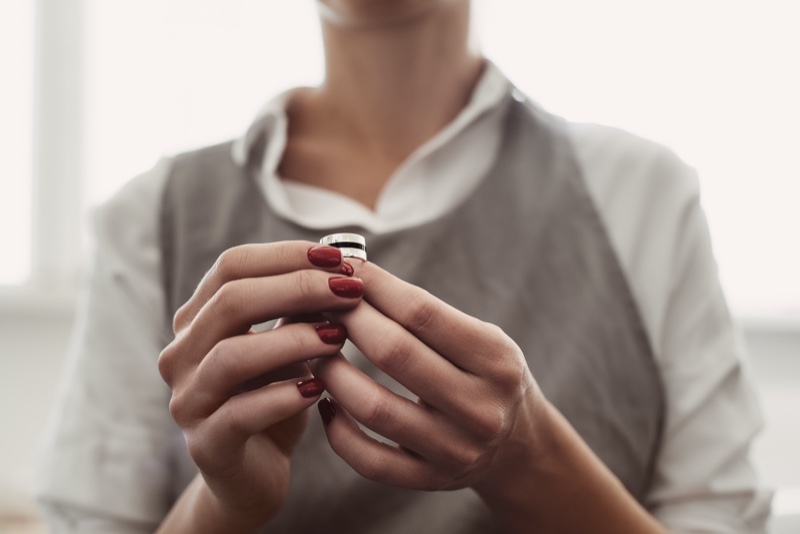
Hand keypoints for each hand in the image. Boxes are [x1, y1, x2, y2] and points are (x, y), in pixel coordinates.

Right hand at [157, 241, 361, 528]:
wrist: (255, 474)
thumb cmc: (274, 398)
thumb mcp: (289, 346)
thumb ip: (301, 309)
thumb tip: (341, 265)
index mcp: (197, 320)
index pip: (232, 267)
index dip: (286, 256)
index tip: (339, 259)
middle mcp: (181, 355)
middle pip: (230, 302)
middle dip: (297, 289)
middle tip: (349, 291)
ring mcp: (187, 400)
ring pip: (231, 356)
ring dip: (293, 340)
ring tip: (338, 336)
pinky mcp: (206, 444)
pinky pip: (241, 414)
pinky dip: (283, 397)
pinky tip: (319, 390)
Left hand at [311, 260, 548, 492]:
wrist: (519, 444)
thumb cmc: (486, 374)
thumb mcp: (480, 337)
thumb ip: (427, 313)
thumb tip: (355, 274)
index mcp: (495, 359)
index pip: (422, 313)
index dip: (376, 287)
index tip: (344, 268)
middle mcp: (480, 407)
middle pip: (395, 353)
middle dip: (348, 320)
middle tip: (320, 303)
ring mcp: (455, 449)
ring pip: (374, 408)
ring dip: (332, 372)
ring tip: (315, 349)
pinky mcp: (430, 480)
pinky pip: (369, 459)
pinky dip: (337, 431)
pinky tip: (325, 402)